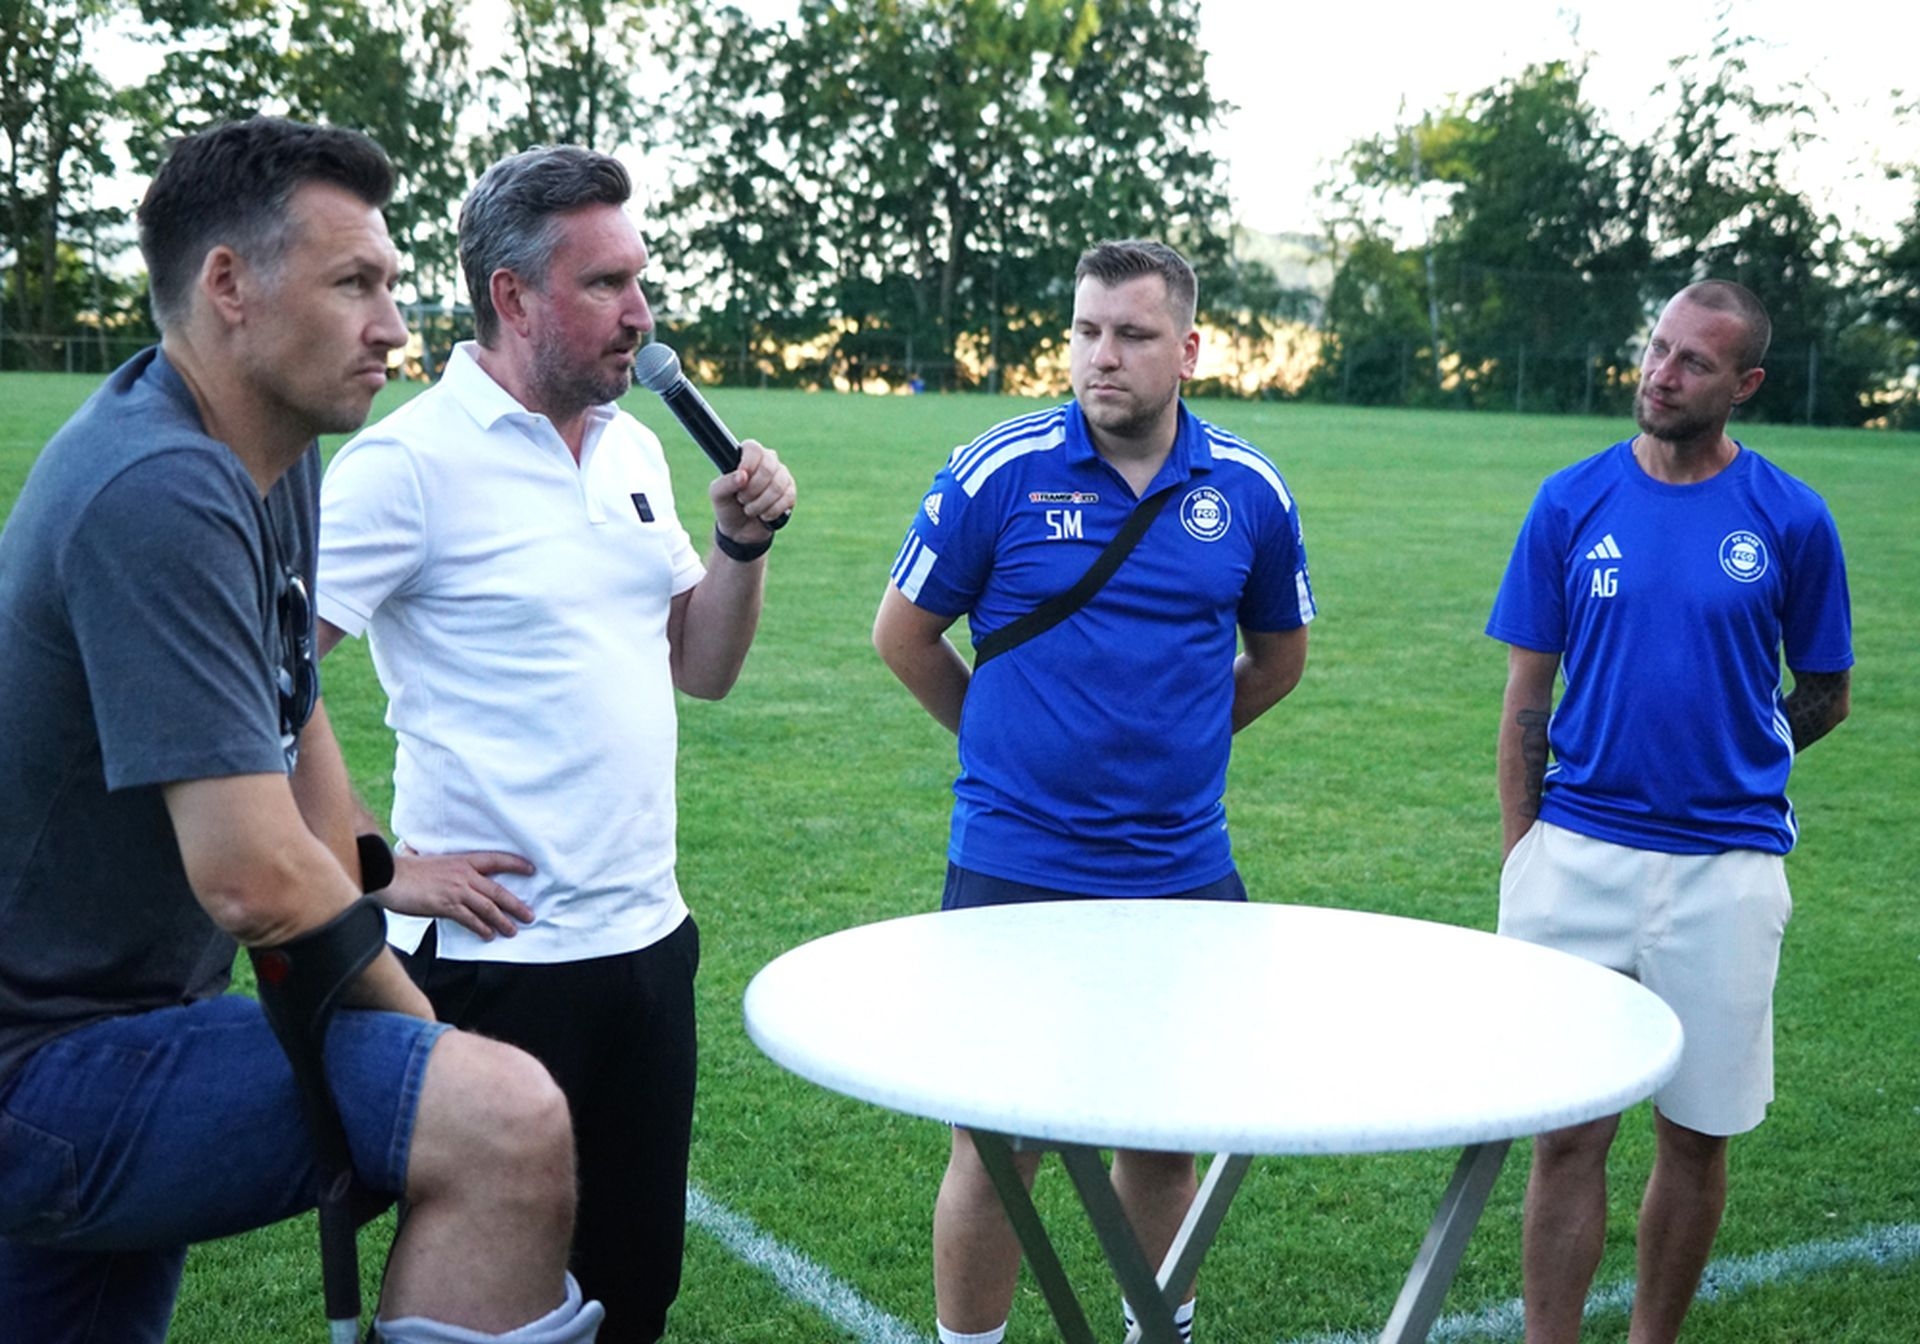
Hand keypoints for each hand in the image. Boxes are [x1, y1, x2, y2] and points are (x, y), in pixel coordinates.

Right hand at [378, 847, 535, 939]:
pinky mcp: (447, 906)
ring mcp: (457, 891)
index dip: (516, 864)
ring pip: (488, 907)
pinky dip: (481, 928)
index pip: (496, 860)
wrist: (390, 877)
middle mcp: (464, 875)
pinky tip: (488, 935)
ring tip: (513, 931)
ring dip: (503, 921)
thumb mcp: (432, 861)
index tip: (532, 869)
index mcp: (462, 861)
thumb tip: (443, 867)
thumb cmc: (407, 869)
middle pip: (498, 891)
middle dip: (516, 905)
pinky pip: (470, 919)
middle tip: (530, 915)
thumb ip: (445, 867)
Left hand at [711, 438, 794, 540]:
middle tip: (742, 499)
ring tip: (750, 510)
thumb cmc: (728, 506)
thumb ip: (725, 483)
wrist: (740, 530)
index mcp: (748, 456)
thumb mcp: (718, 495)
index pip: (753, 449)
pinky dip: (772, 511)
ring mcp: (781, 476)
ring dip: (760, 504)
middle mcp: (767, 461)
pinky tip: (764, 515)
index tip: (741, 480)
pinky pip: (787, 498)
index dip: (748, 464)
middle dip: (752, 490)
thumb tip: (742, 475)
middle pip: (768, 468)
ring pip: (777, 486)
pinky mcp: (790, 492)